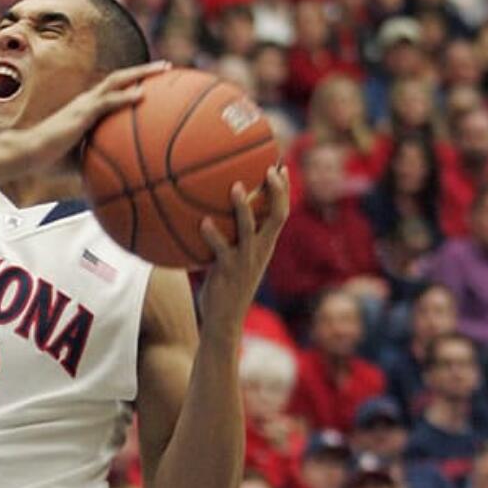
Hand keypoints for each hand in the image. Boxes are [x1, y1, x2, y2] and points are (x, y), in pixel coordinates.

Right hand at [7, 62, 171, 176]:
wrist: (28, 155)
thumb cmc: (49, 161)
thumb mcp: (80, 162)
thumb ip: (98, 164)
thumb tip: (115, 180)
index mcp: (85, 109)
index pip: (112, 90)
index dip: (132, 83)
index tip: (153, 82)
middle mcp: (86, 101)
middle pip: (120, 78)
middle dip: (144, 70)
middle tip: (167, 67)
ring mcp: (84, 105)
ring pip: (117, 81)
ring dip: (141, 73)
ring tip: (164, 69)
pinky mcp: (81, 114)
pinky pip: (107, 102)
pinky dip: (125, 97)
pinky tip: (143, 95)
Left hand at [198, 167, 290, 334]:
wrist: (225, 320)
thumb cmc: (226, 287)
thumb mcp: (235, 259)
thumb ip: (231, 239)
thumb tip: (212, 213)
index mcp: (265, 246)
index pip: (281, 213)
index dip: (284, 191)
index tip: (281, 167)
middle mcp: (260, 250)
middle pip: (277, 216)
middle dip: (276, 192)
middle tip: (269, 169)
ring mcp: (245, 260)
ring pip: (249, 229)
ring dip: (242, 207)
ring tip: (235, 187)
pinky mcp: (227, 271)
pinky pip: (220, 249)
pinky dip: (212, 234)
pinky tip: (203, 221)